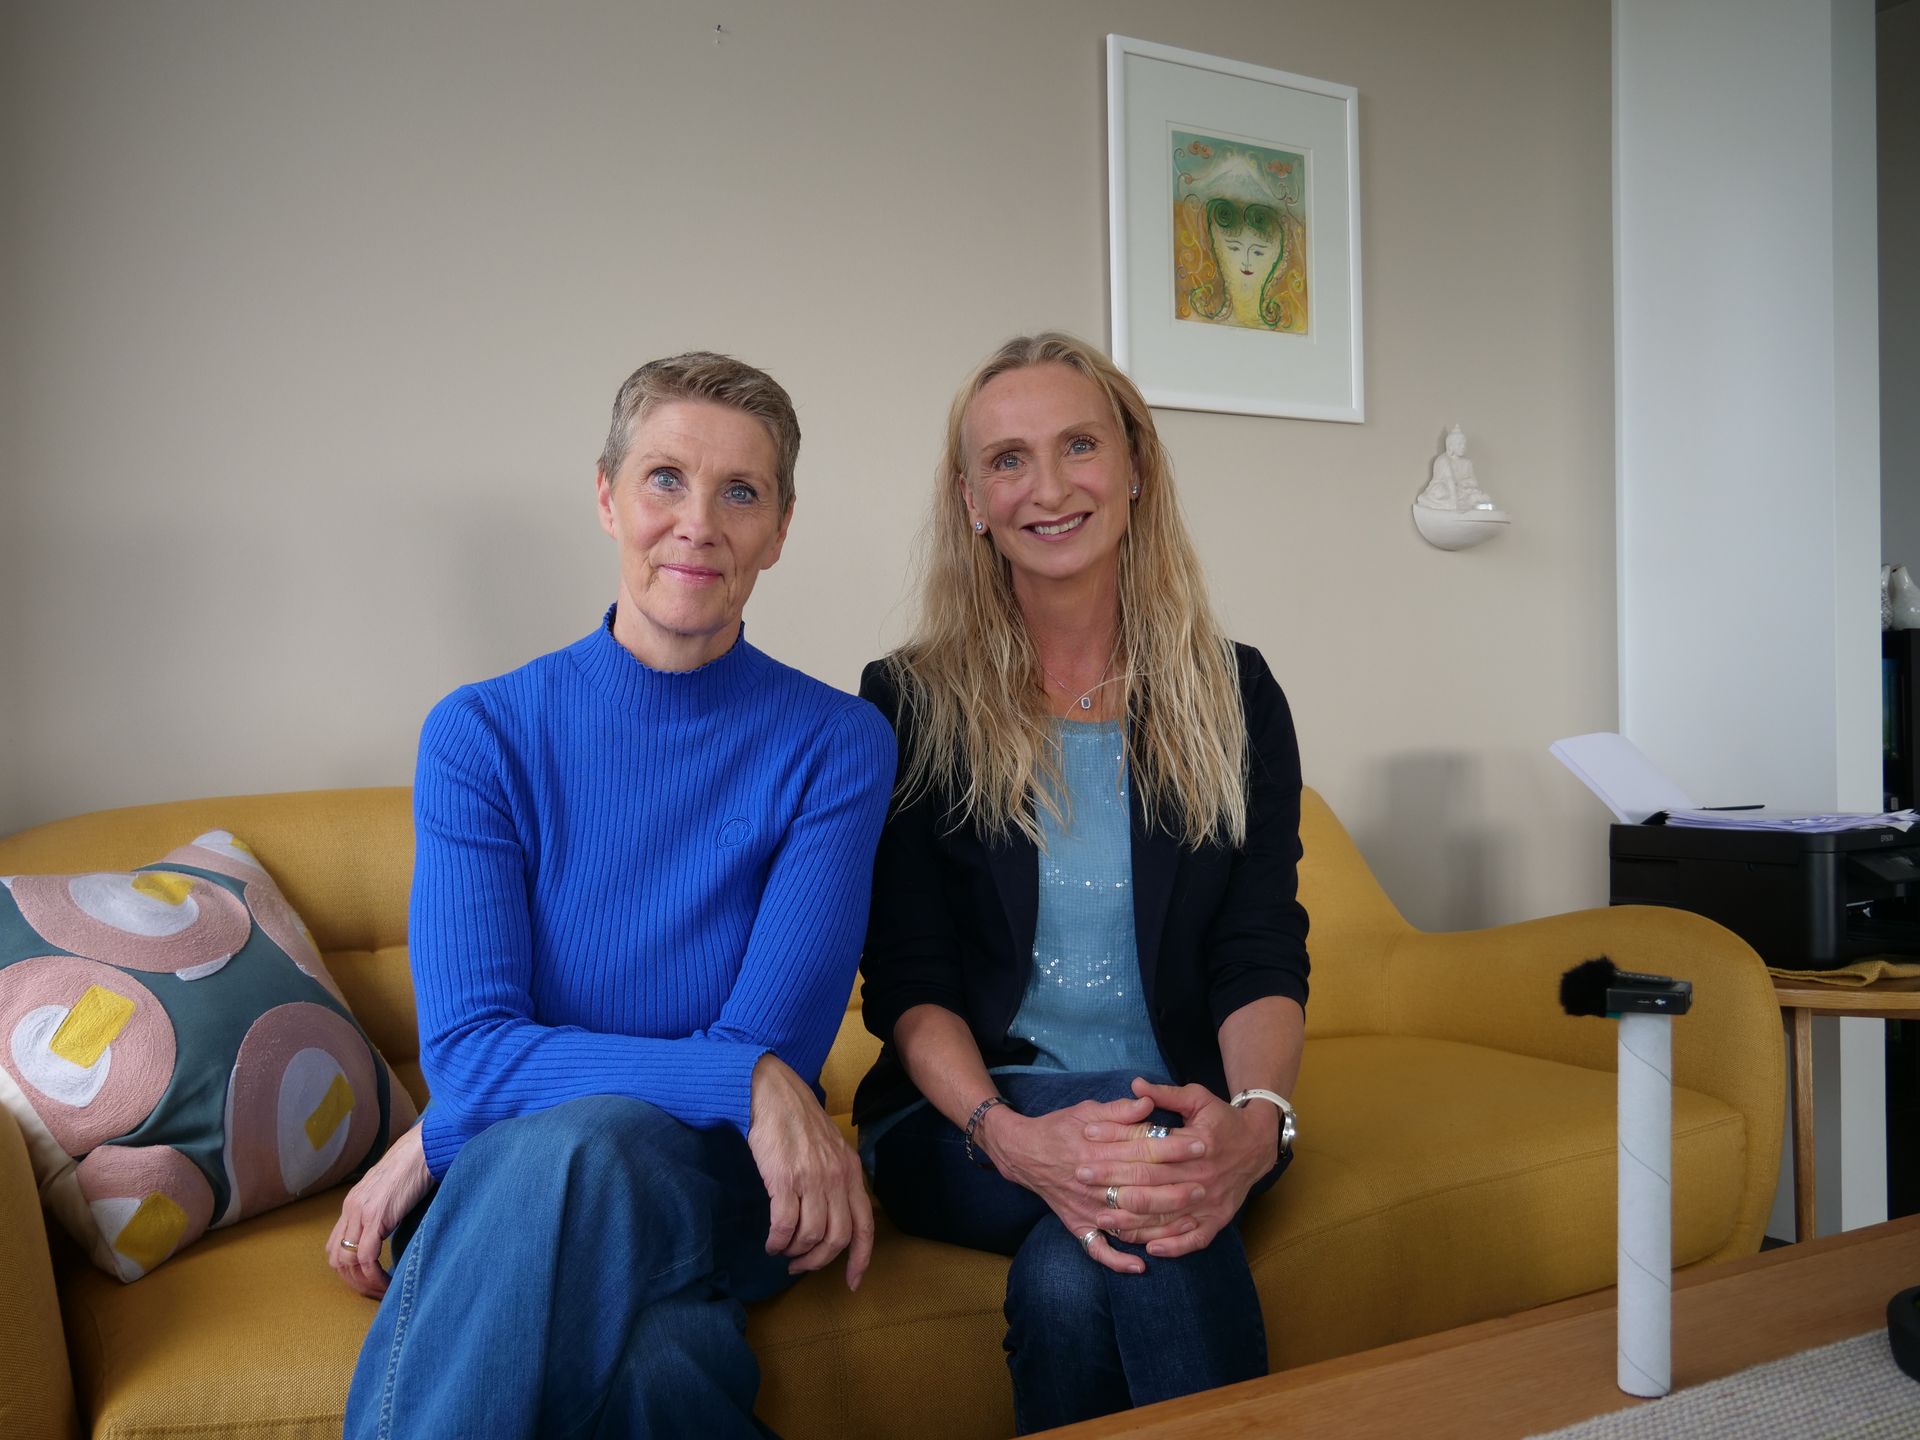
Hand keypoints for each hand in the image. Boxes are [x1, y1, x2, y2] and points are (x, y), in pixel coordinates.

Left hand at [325, 1120, 431, 1298]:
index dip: (347, 1270)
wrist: (423, 1148)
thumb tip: (389, 1230)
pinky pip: (365, 1256)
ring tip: (381, 1291)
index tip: (368, 1281)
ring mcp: (361, 1213)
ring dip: (363, 1283)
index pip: (335, 1247)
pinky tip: (387, 1281)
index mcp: (352, 1204)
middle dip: (353, 1282)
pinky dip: (374, 1275)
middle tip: (374, 1292)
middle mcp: (350, 1209)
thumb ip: (383, 1210)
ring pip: (347, 1262)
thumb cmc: (414, 1167)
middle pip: (336, 1259)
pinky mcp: (376, 1216)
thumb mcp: (390, 1192)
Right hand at [748, 1053, 874, 1289]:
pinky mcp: (785, 1179)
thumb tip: (833, 1216)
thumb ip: (838, 1178)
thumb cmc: (798, 1120)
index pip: (865, 1226)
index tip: (852, 1282)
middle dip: (818, 1261)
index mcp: (851, 1172)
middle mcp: (837, 1178)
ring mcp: (812, 1179)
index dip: (860, 1259)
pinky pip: (785, 1225)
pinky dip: (777, 1241)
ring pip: (811, 1236)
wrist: (773, 1093)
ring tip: (782, 1250)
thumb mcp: (831, 1148)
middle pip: (837, 1238)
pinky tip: (770, 1241)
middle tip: (799, 1265)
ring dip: (795, 1252)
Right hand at [974, 1091, 1210, 1274]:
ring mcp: (1086, 1209)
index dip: (1175, 1148)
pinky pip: (1098, 1250)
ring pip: (1127, 1221)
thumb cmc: (1060, 1128)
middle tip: (1205, 1186)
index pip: (1144, 1149)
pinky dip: (1118, 1260)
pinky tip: (1141, 1265)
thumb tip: (1148, 1102)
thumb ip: (1119, 1110)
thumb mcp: (1087, 1110)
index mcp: (1097, 1150)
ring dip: (1158, 1222)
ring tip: (1188, 1220)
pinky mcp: (1078, 1225)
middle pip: (1141, 1188)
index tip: (1202, 1145)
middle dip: (1176, 1188)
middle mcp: (1093, 1183)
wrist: (1023, 1152)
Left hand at [1075, 1078, 1277, 1257]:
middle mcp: (1202, 1177)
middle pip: (1150, 1185)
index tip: (1086, 1145)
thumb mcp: (1198, 1098)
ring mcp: (1210, 1203)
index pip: (1147, 1149)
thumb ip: (1166, 1094)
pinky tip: (1150, 1248)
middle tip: (1081, 1181)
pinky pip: (1193, 1240)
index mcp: (1195, 1145)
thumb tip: (1135, 1084)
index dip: (1114, 1148)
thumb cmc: (1223, 1119)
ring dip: (1134, 1221)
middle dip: (1113, 1184)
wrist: (1259, 1144)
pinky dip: (1173, 1246)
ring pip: (1166, 1217)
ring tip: (1103, 1219)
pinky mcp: (1218, 1220)